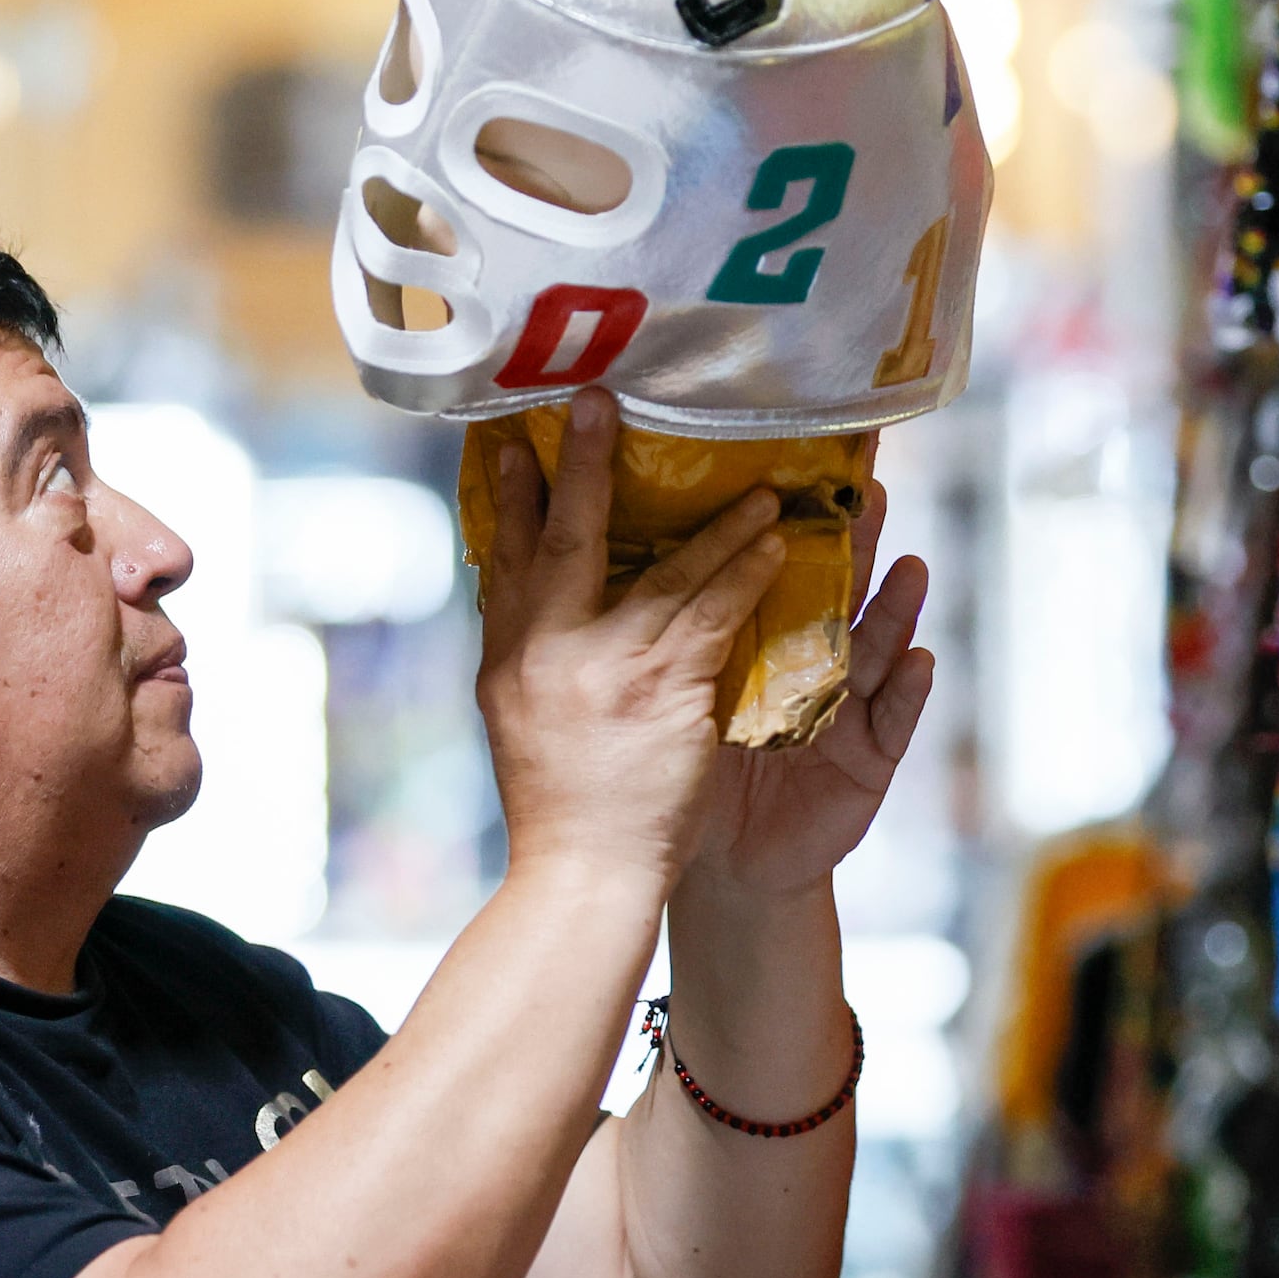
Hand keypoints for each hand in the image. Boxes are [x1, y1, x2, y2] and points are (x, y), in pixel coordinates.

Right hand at [477, 388, 786, 894]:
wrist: (584, 876)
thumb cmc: (562, 805)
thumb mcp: (517, 720)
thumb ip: (527, 656)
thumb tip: (522, 597)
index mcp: (504, 657)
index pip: (503, 558)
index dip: (512, 496)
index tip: (514, 439)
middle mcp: (544, 650)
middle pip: (565, 537)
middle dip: (581, 465)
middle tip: (597, 400)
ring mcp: (604, 664)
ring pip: (663, 569)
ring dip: (712, 521)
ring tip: (756, 485)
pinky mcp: (663, 687)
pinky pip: (714, 610)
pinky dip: (745, 571)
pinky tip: (775, 544)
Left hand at [687, 482, 935, 899]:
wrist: (725, 867)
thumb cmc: (697, 774)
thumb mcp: (677, 689)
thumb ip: (679, 625)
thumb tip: (631, 542)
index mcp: (761, 640)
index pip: (781, 563)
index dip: (796, 514)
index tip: (807, 452)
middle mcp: (811, 664)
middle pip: (836, 590)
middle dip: (854, 539)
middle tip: (868, 484)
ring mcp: (847, 709)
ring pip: (875, 646)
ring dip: (897, 606)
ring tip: (911, 566)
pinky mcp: (869, 761)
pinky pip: (895, 723)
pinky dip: (909, 692)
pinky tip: (920, 659)